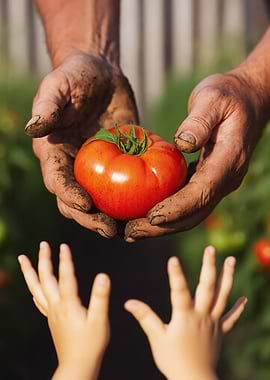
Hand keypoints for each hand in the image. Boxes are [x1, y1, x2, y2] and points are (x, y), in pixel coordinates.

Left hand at [18, 242, 110, 379]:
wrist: (77, 365)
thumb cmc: (91, 343)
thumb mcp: (100, 319)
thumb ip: (100, 296)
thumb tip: (102, 275)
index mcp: (68, 304)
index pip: (65, 277)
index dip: (65, 260)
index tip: (63, 245)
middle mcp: (56, 306)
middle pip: (45, 279)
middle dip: (43, 260)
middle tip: (43, 244)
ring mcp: (51, 313)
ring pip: (36, 288)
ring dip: (29, 272)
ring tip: (23, 259)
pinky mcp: (51, 319)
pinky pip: (38, 301)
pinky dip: (34, 290)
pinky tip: (33, 289)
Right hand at [26, 52, 137, 238]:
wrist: (102, 75)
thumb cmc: (76, 76)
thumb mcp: (60, 85)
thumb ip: (48, 105)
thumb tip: (34, 128)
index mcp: (53, 152)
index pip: (57, 181)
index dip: (69, 195)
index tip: (87, 205)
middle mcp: (71, 166)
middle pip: (75, 202)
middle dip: (90, 218)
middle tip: (111, 230)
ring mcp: (93, 170)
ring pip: (99, 202)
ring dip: (110, 218)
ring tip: (129, 230)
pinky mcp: (116, 167)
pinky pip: (122, 187)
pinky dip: (131, 201)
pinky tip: (145, 210)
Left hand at [124, 72, 263, 240]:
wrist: (248, 99)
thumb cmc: (228, 94)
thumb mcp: (212, 97)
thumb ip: (199, 120)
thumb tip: (182, 144)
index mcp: (229, 160)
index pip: (202, 192)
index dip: (176, 208)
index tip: (149, 217)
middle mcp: (226, 178)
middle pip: (195, 214)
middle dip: (162, 228)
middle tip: (129, 233)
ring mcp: (219, 182)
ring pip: (191, 214)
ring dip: (162, 227)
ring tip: (131, 231)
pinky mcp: (209, 180)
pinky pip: (188, 203)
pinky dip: (167, 213)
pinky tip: (144, 214)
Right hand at [125, 246, 246, 379]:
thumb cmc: (173, 360)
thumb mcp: (156, 338)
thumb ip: (145, 317)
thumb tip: (128, 302)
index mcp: (185, 316)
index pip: (179, 291)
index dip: (175, 275)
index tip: (173, 259)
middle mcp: (202, 315)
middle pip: (207, 287)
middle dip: (209, 266)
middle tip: (211, 249)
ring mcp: (213, 322)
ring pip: (223, 296)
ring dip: (228, 277)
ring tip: (231, 259)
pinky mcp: (220, 331)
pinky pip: (231, 318)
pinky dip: (238, 308)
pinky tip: (245, 298)